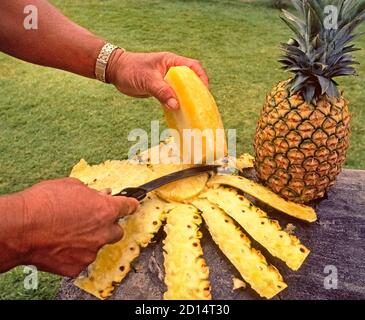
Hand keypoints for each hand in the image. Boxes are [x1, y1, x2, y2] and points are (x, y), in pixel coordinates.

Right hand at [20, 178, 138, 276]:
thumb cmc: (42, 204)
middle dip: (108, 225)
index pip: (128, 206)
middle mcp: (103, 232)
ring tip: (68, 232)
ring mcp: (91, 251)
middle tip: (91, 221)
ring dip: (90, 239)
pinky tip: (61, 244)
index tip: (132, 205)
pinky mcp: (77, 265)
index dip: (130, 204)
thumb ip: (90, 192)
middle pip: (117, 230)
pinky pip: (82, 258)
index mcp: (105, 209)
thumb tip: (100, 194)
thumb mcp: (70, 186)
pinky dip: (75, 252)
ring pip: (98, 245)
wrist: (20, 229)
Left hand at [107, 50, 208, 108]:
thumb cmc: (131, 70)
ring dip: (187, 99)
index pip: (193, 67)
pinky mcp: (162, 88)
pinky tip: (179, 113)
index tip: (205, 91)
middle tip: (201, 105)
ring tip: (193, 111)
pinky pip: (173, 96)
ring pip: (182, 89)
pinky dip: (177, 103)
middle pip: (191, 79)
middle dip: (197, 91)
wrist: (116, 71)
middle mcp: (172, 69)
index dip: (201, 78)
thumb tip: (176, 105)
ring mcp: (167, 79)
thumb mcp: (148, 80)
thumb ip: (162, 92)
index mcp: (172, 61)